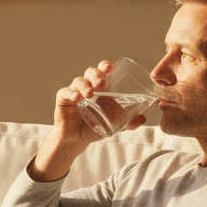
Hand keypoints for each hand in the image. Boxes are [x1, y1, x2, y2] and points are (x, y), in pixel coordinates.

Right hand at [31, 62, 147, 181]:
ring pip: (78, 80)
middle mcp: (87, 86)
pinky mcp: (63, 100)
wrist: (77, 139)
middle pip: (91, 72)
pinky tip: (77, 97)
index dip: (106, 67)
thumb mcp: (114, 125)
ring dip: (85, 84)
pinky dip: (71, 93)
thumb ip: (128, 122)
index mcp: (100, 88)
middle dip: (96, 74)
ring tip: (90, 94)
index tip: (111, 67)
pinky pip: (65, 92)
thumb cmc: (94, 126)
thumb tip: (143, 118)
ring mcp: (74, 91)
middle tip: (101, 83)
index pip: (103, 72)